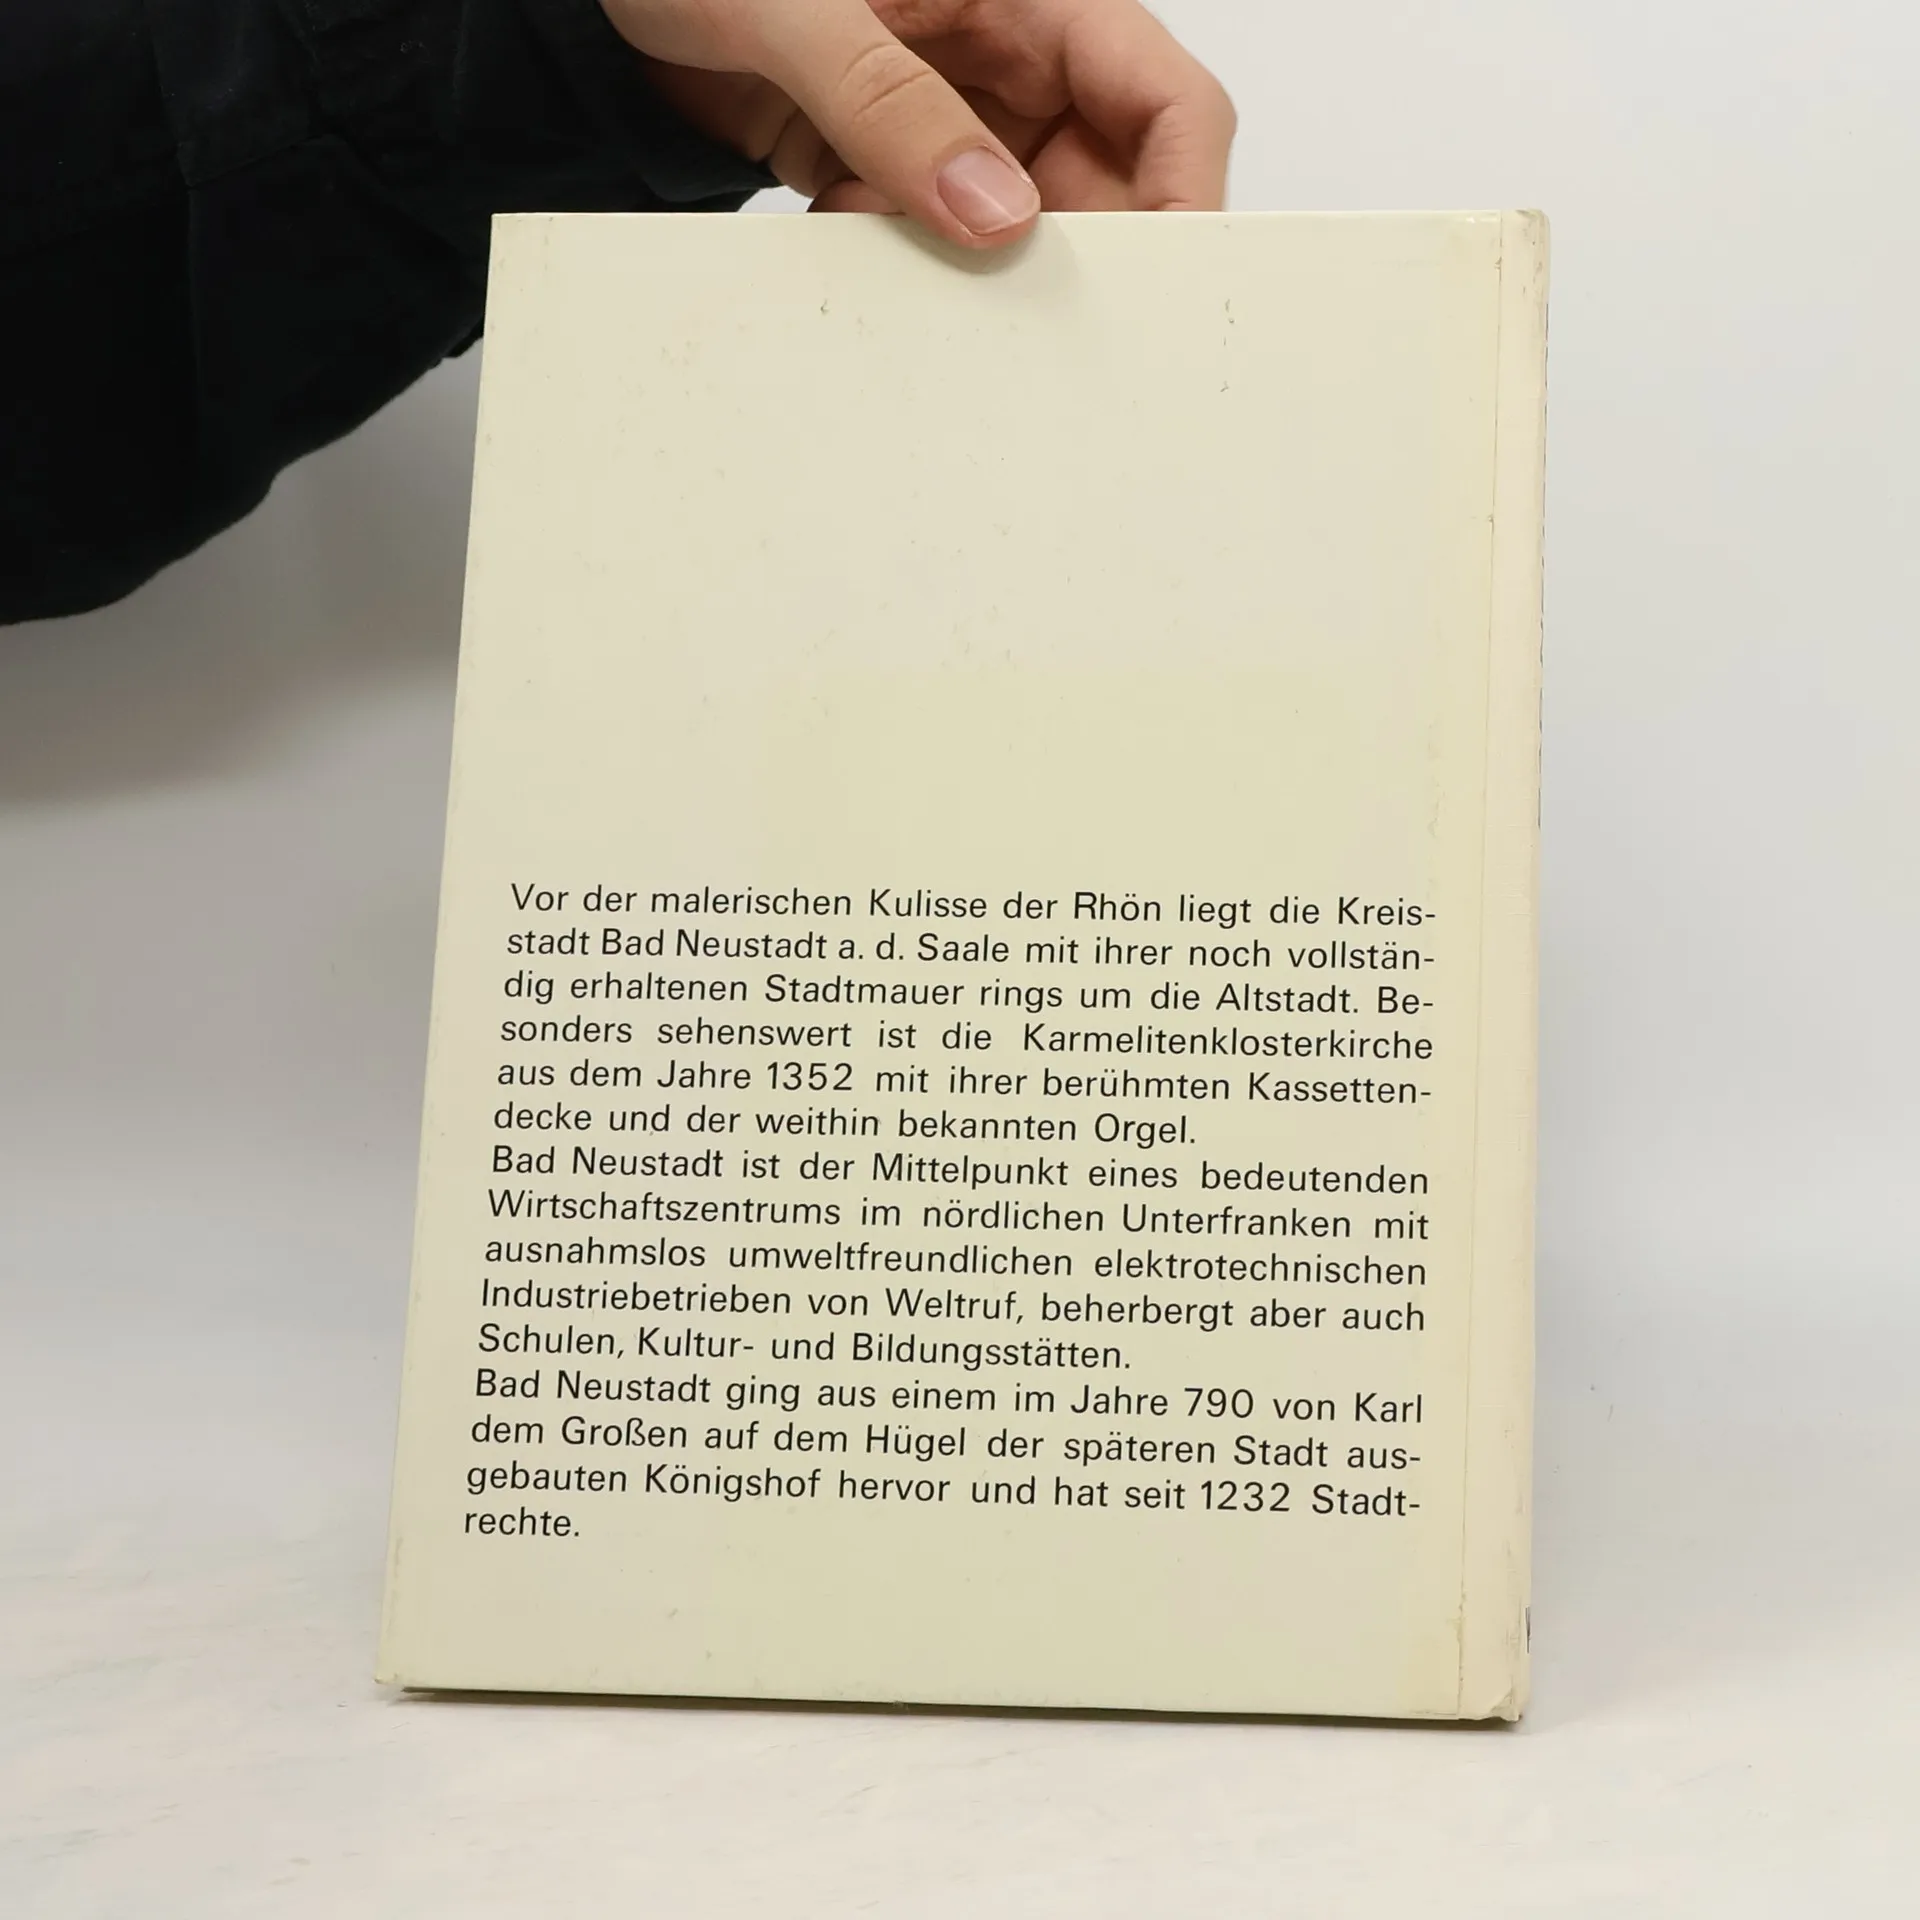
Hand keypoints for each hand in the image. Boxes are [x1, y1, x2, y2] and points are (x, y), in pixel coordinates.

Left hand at [600, 0, 1233, 247]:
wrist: (607, 2)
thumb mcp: (795, 10)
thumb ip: (893, 105)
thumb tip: (994, 215)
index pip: (1160, 94)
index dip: (1185, 189)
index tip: (1164, 286)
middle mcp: (1007, 56)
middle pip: (1109, 181)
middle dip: (1074, 255)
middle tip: (1027, 315)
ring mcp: (955, 116)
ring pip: (1022, 224)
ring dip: (973, 267)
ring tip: (894, 241)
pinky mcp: (899, 165)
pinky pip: (939, 238)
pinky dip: (903, 259)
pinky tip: (846, 224)